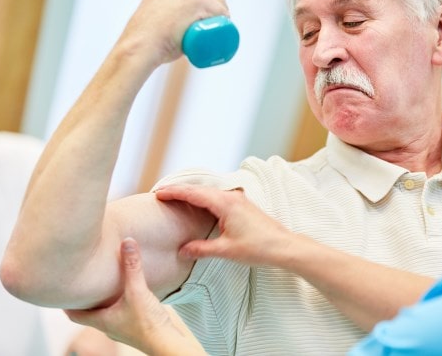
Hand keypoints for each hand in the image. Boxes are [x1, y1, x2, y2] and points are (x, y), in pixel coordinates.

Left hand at [65, 238, 204, 354]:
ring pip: (105, 311)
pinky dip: (118, 301)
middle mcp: (107, 325)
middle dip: (85, 297)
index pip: (73, 314)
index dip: (65, 302)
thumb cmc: (148, 324)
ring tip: (103, 282)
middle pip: (89, 311)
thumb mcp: (138, 291)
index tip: (60, 289)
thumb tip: (127, 242)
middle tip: (81, 280)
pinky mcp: (134, 325)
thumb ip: (132, 267)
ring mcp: (121, 327)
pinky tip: (127, 292)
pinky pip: (121, 311)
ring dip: (103, 299)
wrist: (166, 343)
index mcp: (100, 320)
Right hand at [121, 0, 230, 67]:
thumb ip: (164, 0)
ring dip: (221, 15)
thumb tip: (175, 10)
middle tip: (210, 25)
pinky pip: (222, 12)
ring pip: (218, 1)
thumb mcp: (154, 4)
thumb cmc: (147, 34)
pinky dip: (224, 20)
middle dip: (215, 6)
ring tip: (214, 28)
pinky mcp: (200, 0)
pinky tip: (222, 26)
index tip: (205, 12)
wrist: (142, 46)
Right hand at [154, 185, 293, 265]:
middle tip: (161, 194)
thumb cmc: (258, 248)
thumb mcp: (226, 251)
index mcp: (225, 204)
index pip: (194, 193)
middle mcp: (231, 197)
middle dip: (180, 191)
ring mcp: (238, 200)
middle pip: (200, 189)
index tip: (158, 193)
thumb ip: (201, 249)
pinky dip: (204, 198)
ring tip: (176, 198)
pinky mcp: (243, 206)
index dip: (174, 193)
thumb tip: (182, 250)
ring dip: (192, 193)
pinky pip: (218, 197)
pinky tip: (199, 205)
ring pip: (209, 192)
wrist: (283, 246)